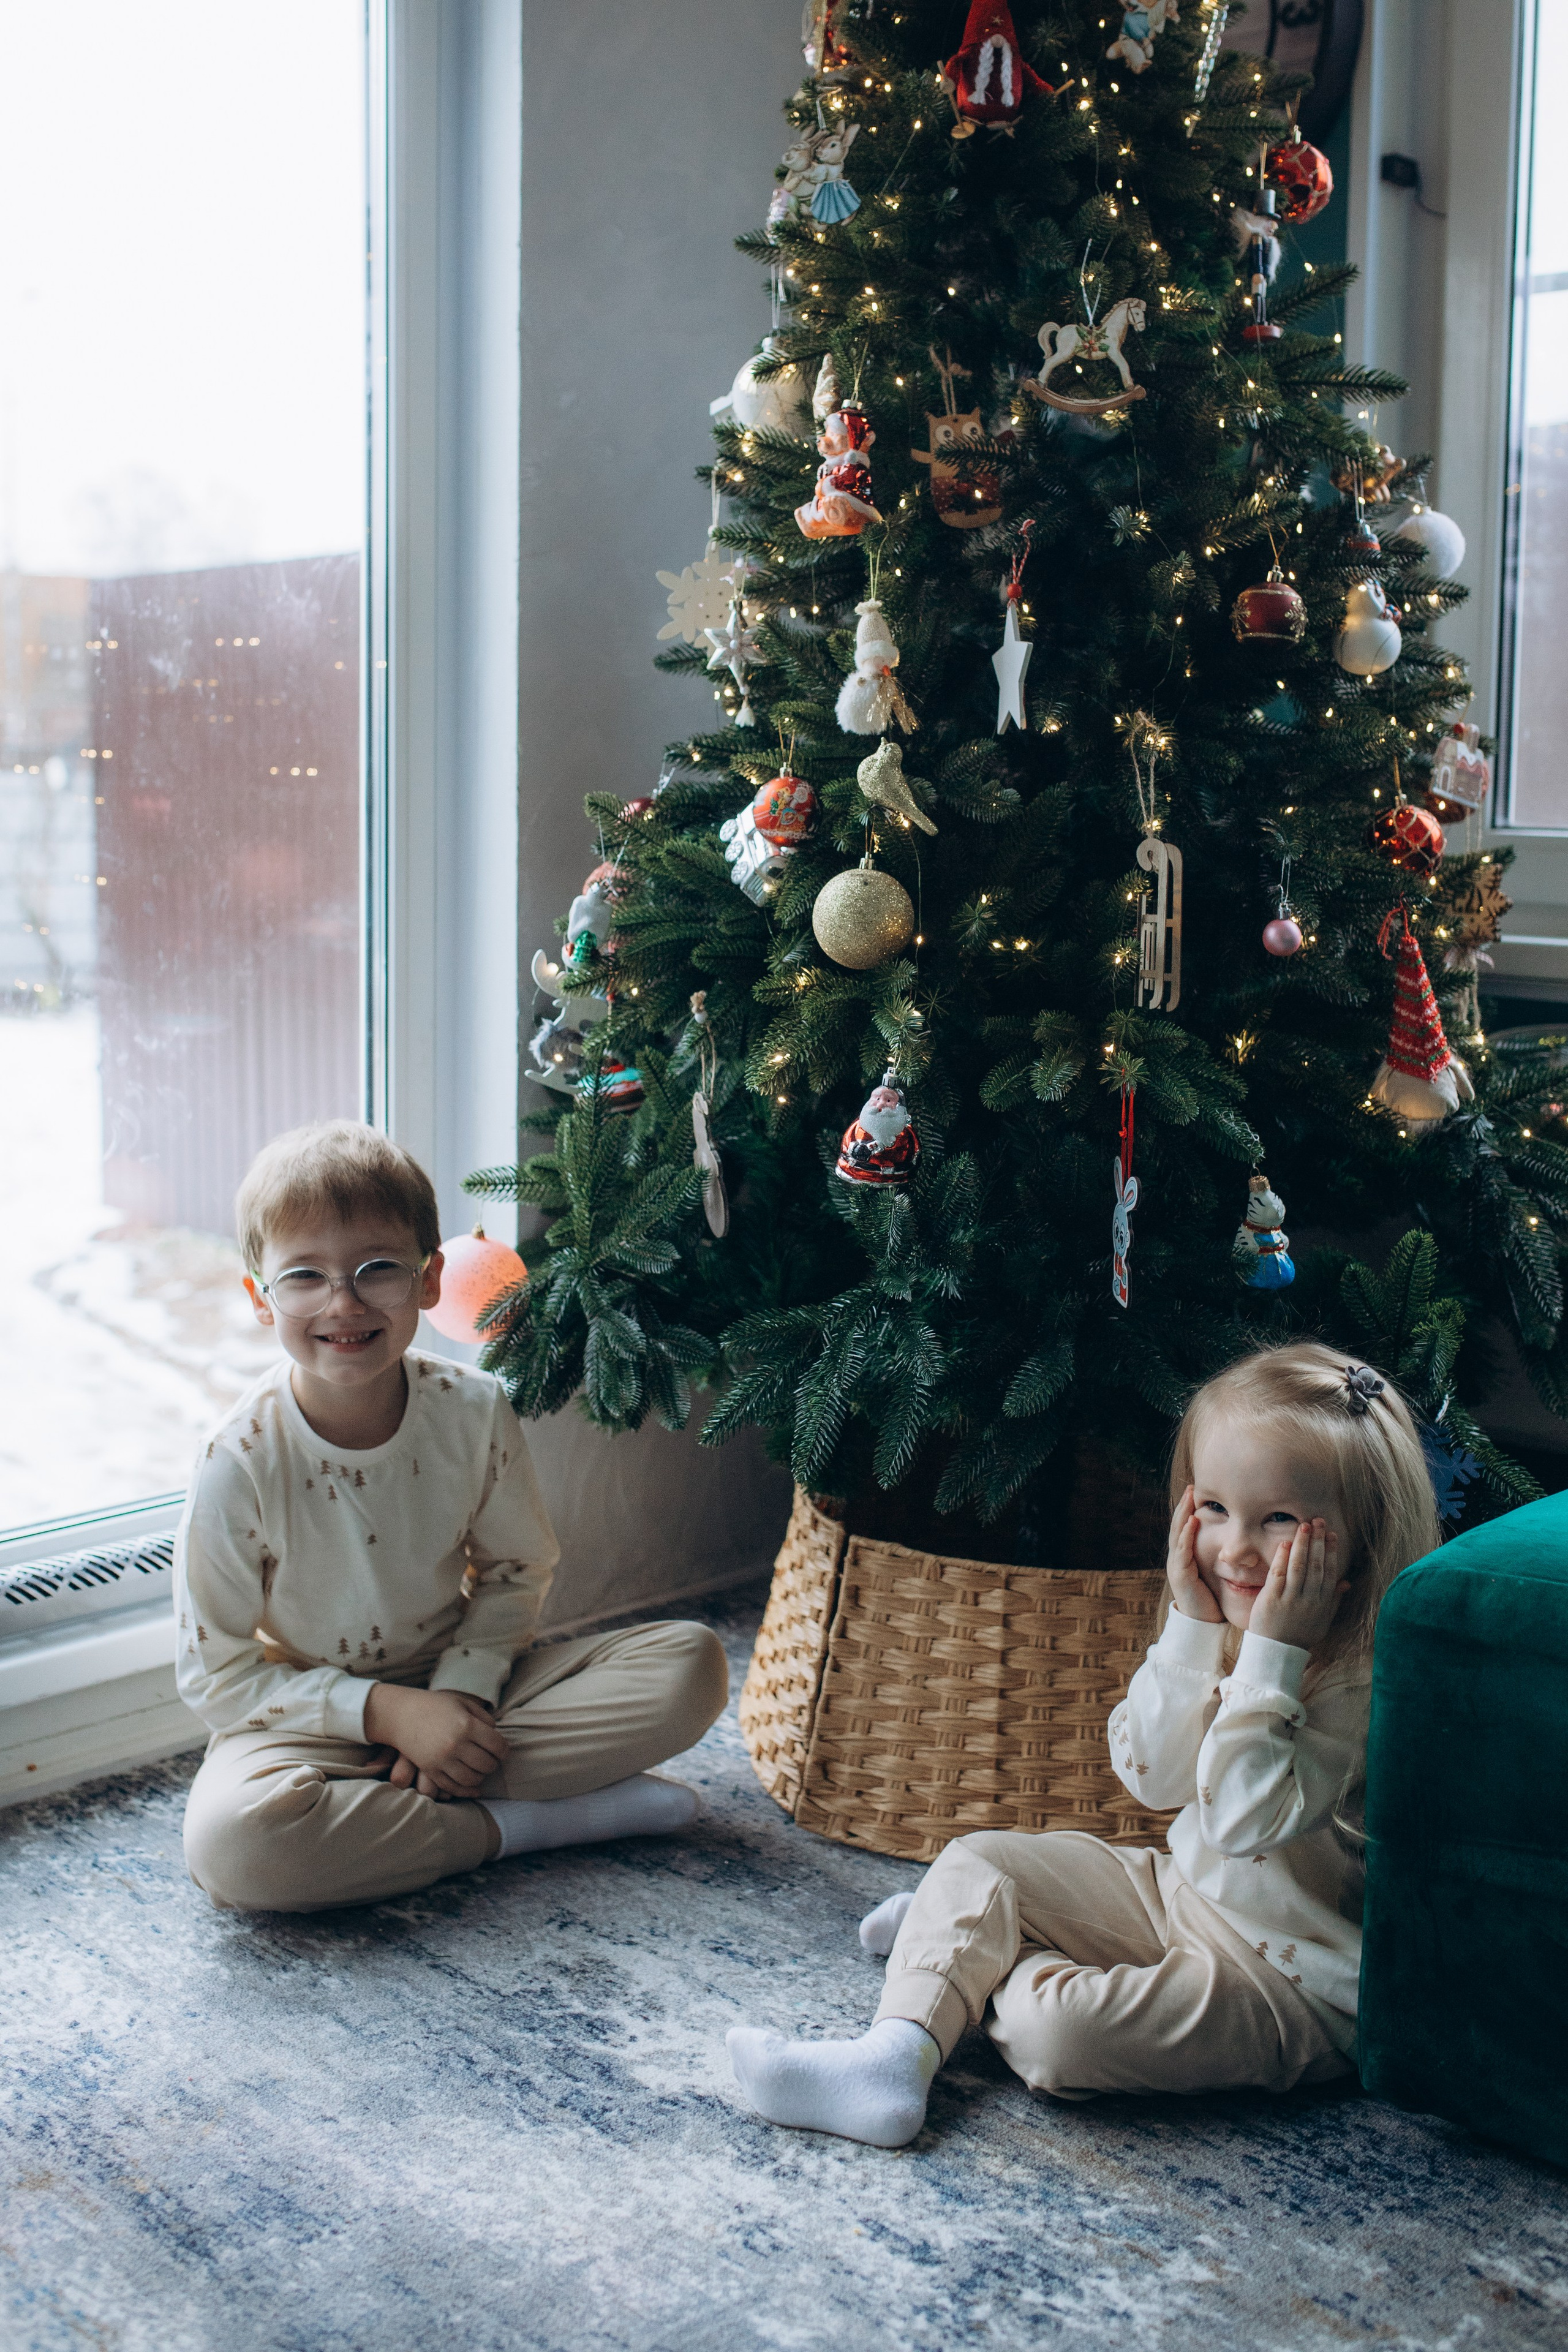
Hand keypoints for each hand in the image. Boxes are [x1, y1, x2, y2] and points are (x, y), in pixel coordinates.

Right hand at [362, 1686, 507, 1797]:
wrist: (401, 1714)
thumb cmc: (435, 1705)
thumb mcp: (462, 1703)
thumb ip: (484, 1718)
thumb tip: (497, 1736)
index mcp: (466, 1725)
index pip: (497, 1746)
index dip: (504, 1750)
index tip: (502, 1750)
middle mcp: (456, 1744)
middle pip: (487, 1764)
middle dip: (493, 1763)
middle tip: (492, 1759)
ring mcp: (442, 1760)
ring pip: (472, 1779)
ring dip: (480, 1777)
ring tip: (479, 1769)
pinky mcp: (431, 1770)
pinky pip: (452, 1787)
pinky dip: (465, 1789)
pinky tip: (471, 1785)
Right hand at [1165, 1484, 1222, 1622]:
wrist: (1201, 1624)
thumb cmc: (1210, 1600)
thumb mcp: (1212, 1575)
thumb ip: (1217, 1559)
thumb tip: (1232, 1545)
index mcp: (1185, 1557)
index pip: (1185, 1528)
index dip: (1189, 1510)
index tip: (1196, 1492)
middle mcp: (1177, 1558)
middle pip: (1178, 1526)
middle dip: (1184, 1506)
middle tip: (1191, 1487)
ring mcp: (1177, 1566)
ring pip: (1177, 1535)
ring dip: (1183, 1515)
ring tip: (1189, 1498)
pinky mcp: (1181, 1574)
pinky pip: (1182, 1551)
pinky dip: (1186, 1535)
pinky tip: (1192, 1523)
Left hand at [1248, 1519, 1347, 1651]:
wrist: (1277, 1652)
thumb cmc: (1300, 1635)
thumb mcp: (1323, 1621)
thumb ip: (1334, 1601)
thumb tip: (1346, 1582)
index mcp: (1322, 1604)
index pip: (1329, 1572)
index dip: (1331, 1552)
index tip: (1332, 1534)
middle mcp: (1309, 1600)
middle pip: (1316, 1566)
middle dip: (1318, 1541)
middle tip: (1319, 1521)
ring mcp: (1290, 1599)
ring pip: (1299, 1567)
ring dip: (1303, 1545)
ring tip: (1305, 1526)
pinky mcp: (1272, 1599)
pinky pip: (1278, 1574)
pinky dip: (1283, 1558)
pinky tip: (1286, 1543)